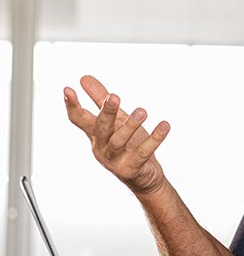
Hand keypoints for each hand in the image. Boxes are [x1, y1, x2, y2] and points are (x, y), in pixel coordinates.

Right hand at [64, 75, 169, 193]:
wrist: (144, 177)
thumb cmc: (128, 145)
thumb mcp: (116, 120)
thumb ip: (100, 100)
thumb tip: (84, 78)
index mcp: (95, 135)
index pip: (79, 119)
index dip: (72, 105)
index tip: (68, 89)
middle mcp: (102, 147)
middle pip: (100, 128)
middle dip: (106, 113)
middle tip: (114, 97)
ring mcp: (115, 160)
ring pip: (119, 141)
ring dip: (130, 125)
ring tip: (142, 111)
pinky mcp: (132, 168)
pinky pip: (143, 152)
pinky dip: (154, 139)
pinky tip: (164, 125)